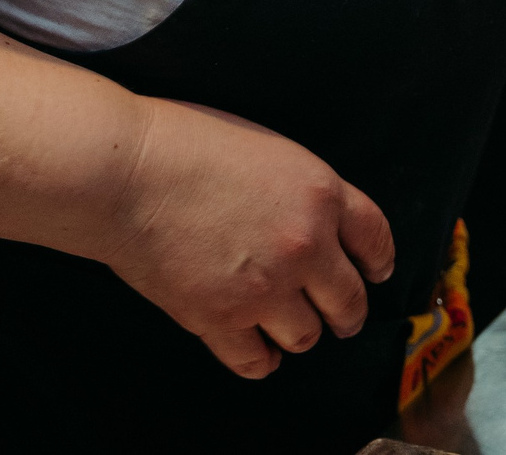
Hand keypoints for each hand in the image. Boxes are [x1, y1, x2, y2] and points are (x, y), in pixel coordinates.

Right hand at [102, 99, 395, 378]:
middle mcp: (305, 245)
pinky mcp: (220, 320)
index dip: (379, 262)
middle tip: (341, 319)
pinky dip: (260, 360)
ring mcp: (265, 288)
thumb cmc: (187, 144)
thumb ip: (302, 191)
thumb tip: (314, 221)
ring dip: (301, 334)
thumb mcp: (270, 149)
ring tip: (290, 330)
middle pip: (349, 300)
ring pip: (307, 336)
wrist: (125, 172)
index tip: (377, 275)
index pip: (376, 238)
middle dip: (348, 313)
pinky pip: (257, 361)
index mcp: (321, 193)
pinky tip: (257, 350)